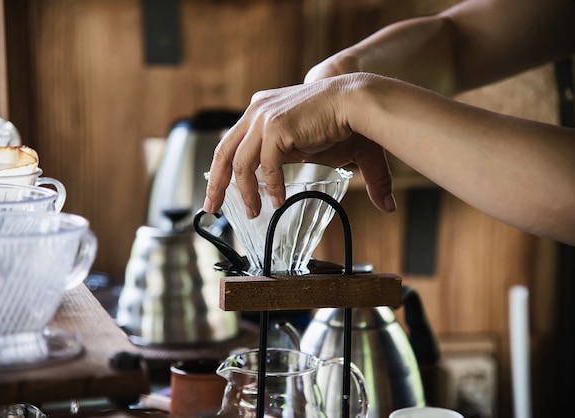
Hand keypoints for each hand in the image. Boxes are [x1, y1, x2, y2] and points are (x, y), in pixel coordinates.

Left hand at [203, 75, 395, 217]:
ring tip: (253, 213)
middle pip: (224, 152)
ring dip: (244, 192)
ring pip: (240, 163)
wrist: (360, 102)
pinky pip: (265, 166)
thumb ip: (330, 174)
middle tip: (212, 207)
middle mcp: (257, 111)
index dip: (222, 169)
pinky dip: (270, 186)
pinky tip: (278, 200)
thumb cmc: (347, 123)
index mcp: (261, 112)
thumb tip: (384, 205)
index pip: (231, 143)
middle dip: (216, 183)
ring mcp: (264, 117)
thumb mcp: (327, 153)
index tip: (219, 192)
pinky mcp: (276, 126)